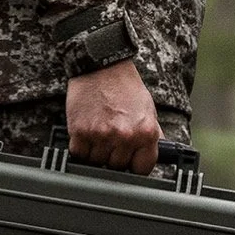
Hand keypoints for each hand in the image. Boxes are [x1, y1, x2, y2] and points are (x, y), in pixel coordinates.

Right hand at [65, 59, 162, 174]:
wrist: (102, 65)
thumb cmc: (125, 86)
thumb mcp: (148, 110)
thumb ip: (151, 137)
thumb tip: (154, 158)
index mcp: (146, 132)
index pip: (142, 169)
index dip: (134, 166)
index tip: (130, 161)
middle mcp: (125, 136)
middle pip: (117, 167)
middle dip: (114, 156)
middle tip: (111, 137)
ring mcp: (102, 136)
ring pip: (97, 162)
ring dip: (96, 152)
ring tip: (99, 131)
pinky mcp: (81, 133)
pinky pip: (80, 154)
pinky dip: (81, 147)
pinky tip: (87, 131)